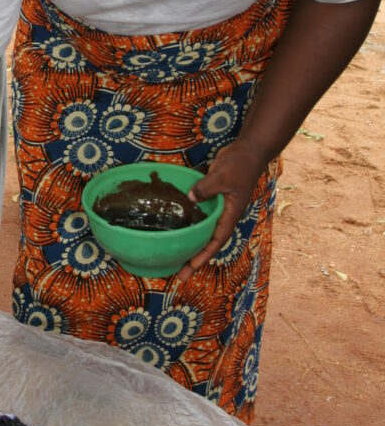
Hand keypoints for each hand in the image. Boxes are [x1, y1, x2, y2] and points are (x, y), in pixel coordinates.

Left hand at [177, 140, 268, 279]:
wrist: (249, 150)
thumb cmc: (240, 165)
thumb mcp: (222, 176)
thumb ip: (206, 188)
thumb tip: (190, 199)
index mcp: (230, 215)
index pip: (216, 241)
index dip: (203, 255)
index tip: (190, 268)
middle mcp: (225, 215)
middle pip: (209, 241)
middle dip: (196, 258)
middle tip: (180, 274)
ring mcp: (220, 207)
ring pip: (204, 230)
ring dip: (193, 243)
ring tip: (176, 256)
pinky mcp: (214, 197)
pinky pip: (201, 215)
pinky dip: (191, 223)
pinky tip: (178, 226)